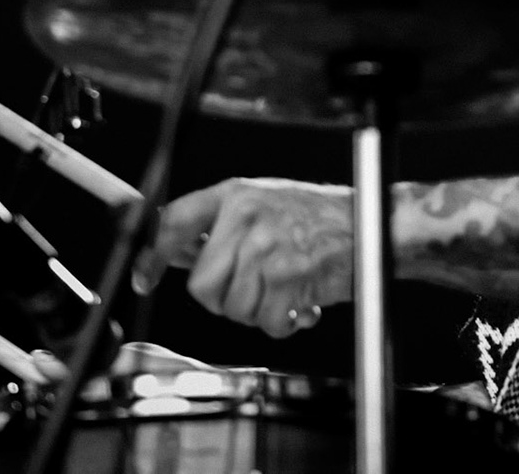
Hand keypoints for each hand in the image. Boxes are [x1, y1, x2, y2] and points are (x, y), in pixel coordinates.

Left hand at [131, 177, 352, 336]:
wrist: (374, 224)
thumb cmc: (322, 217)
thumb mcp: (266, 203)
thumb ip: (223, 225)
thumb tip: (179, 254)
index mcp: (235, 195)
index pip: (174, 222)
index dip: (153, 255)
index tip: (144, 279)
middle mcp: (245, 218)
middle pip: (201, 285)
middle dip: (223, 299)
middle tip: (250, 292)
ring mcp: (267, 249)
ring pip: (233, 308)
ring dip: (257, 312)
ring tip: (283, 291)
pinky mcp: (288, 278)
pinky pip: (265, 322)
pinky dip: (282, 324)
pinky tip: (299, 303)